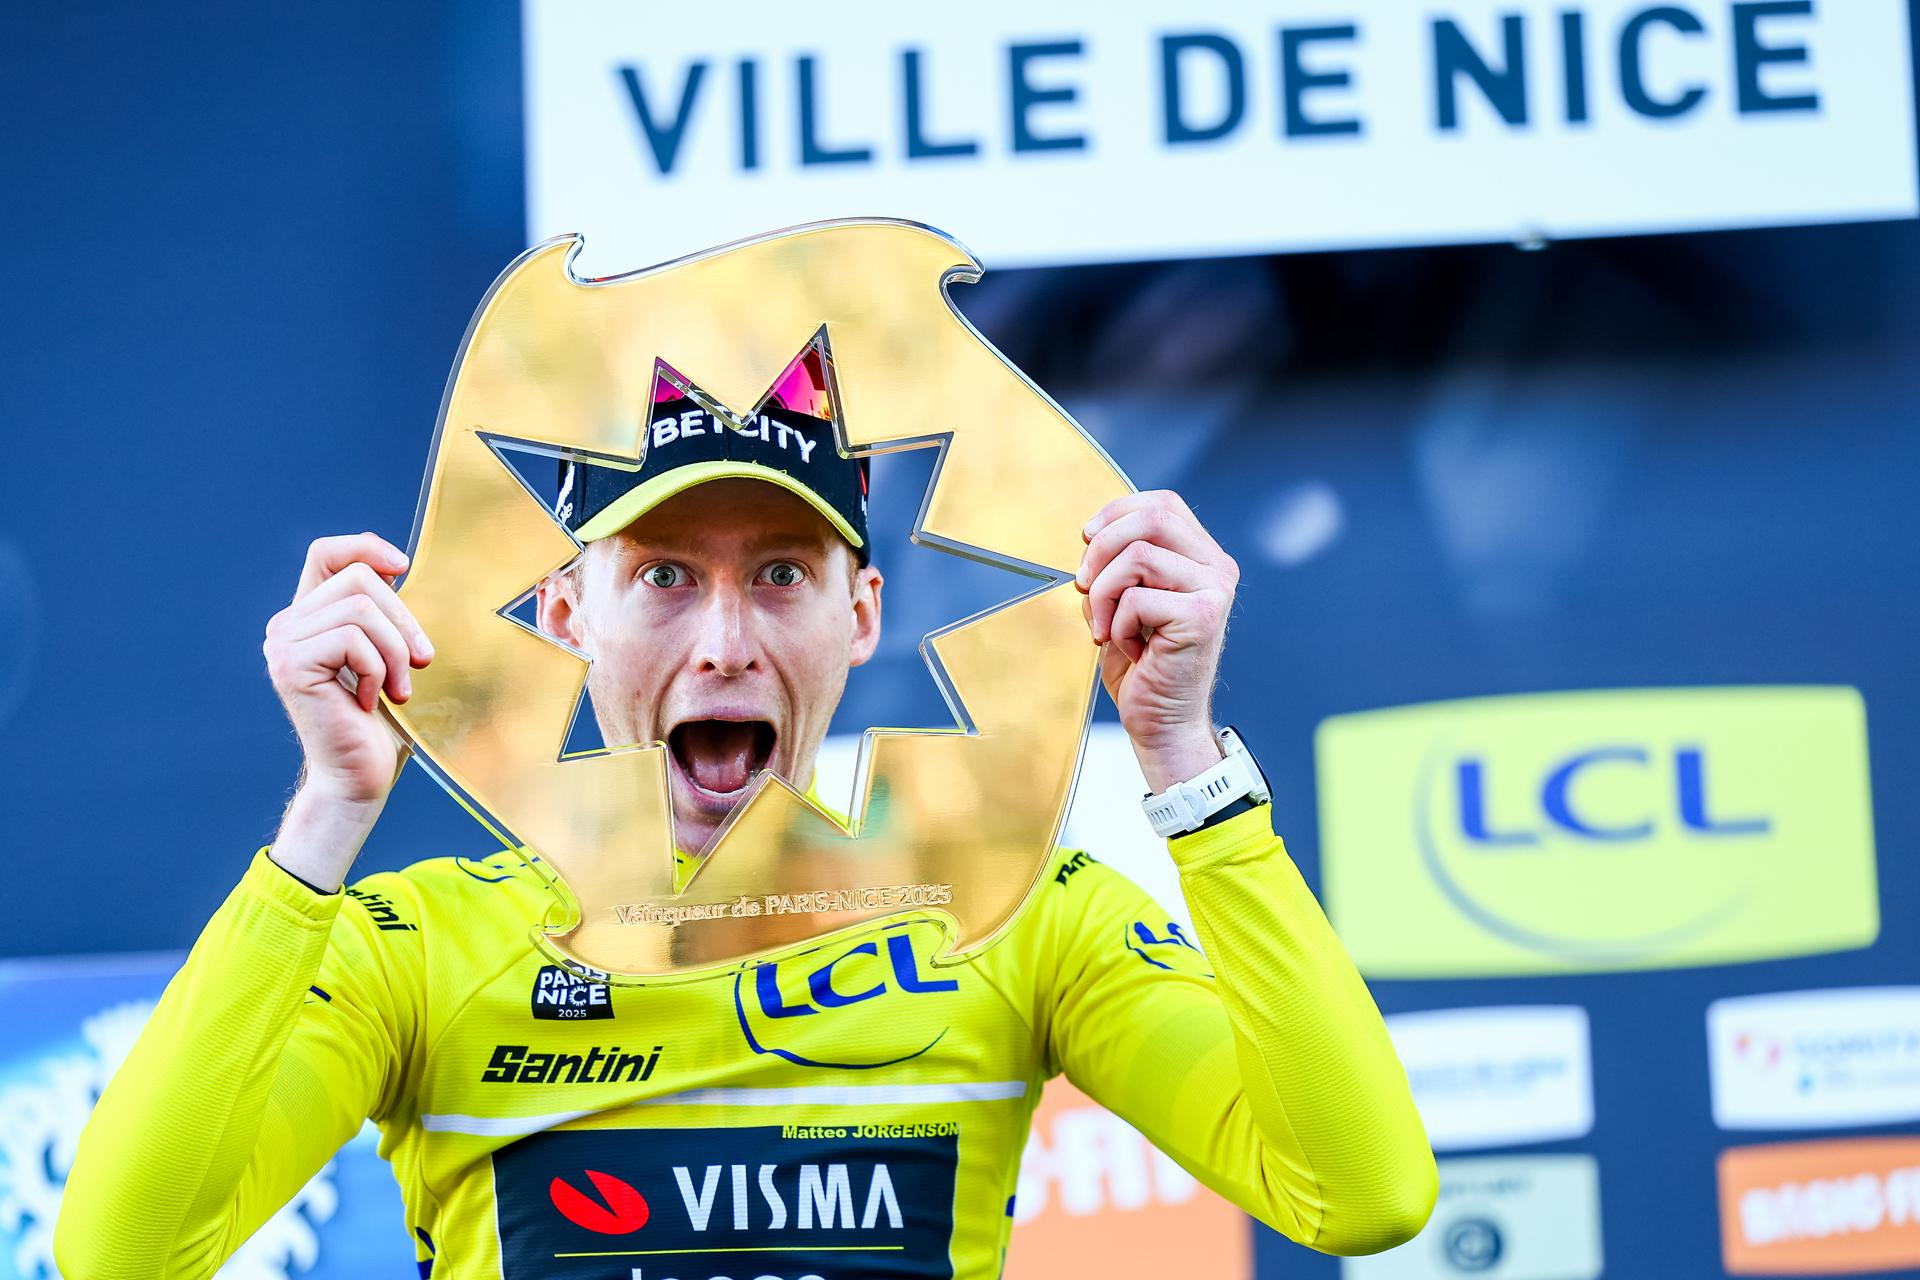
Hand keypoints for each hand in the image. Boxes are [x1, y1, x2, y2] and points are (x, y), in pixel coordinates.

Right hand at [263, 533, 433, 813]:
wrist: (358, 776)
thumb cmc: (379, 722)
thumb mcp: (387, 655)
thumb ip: (381, 614)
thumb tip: (395, 565)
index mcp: (308, 617)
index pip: (325, 554)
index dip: (364, 546)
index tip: (402, 566)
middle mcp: (286, 625)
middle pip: (358, 579)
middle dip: (403, 619)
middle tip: (421, 661)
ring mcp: (283, 644)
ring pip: (361, 610)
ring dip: (395, 651)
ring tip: (399, 689)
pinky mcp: (291, 664)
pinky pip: (353, 640)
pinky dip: (377, 670)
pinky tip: (370, 701)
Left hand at [1076, 490, 1238, 793]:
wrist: (1162, 722)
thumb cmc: (1143, 665)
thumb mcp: (1123, 601)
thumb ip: (1118, 563)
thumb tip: (1092, 536)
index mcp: (1202, 558)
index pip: (1162, 504)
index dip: (1116, 513)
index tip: (1086, 541)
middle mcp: (1217, 569)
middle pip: (1153, 519)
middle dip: (1102, 549)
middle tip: (1084, 585)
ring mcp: (1214, 591)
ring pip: (1138, 555)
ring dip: (1103, 593)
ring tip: (1105, 628)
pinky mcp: (1202, 617)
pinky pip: (1136, 598)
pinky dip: (1117, 625)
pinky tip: (1131, 649)